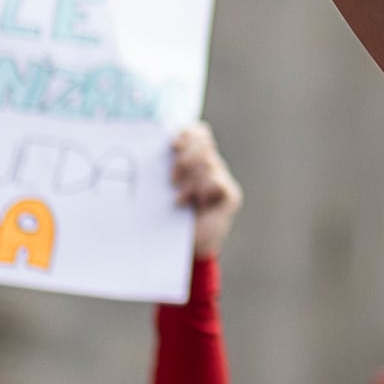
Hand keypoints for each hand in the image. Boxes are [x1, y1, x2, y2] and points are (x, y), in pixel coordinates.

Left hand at [171, 121, 242, 261]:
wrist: (188, 250)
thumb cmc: (170, 219)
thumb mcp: (164, 191)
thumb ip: (163, 170)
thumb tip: (152, 149)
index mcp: (194, 160)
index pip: (198, 133)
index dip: (187, 134)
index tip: (173, 144)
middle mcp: (211, 166)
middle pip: (203, 144)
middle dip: (186, 158)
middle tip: (172, 178)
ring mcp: (222, 180)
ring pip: (209, 163)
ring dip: (191, 180)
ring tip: (180, 199)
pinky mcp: (230, 196)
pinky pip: (217, 182)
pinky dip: (203, 190)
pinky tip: (195, 204)